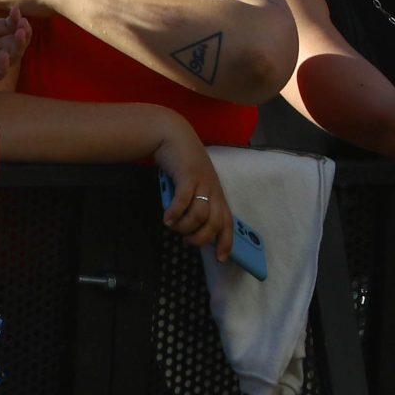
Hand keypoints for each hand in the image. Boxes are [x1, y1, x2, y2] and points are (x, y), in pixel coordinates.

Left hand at [0, 0, 27, 87]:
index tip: (16, 10)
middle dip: (23, 33)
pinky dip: (3, 66)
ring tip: (20, 34)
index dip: (14, 19)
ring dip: (19, 47)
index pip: (6, 26)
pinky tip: (3, 55)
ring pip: (11, 57)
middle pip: (14, 41)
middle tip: (23, 24)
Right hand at [152, 123, 234, 259]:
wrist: (174, 136)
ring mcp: (202, 183)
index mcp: (217, 194)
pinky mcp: (188, 176)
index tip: (220, 258)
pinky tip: (166, 218)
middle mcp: (213, 190)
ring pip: (200, 215)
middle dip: (201, 238)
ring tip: (173, 227)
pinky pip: (184, 201)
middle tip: (186, 241)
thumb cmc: (183, 163)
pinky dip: (175, 213)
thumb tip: (191, 226)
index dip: (226, 242)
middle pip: (215, 223)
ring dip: (185, 226)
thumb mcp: (194, 184)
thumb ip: (196, 202)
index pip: (227, 223)